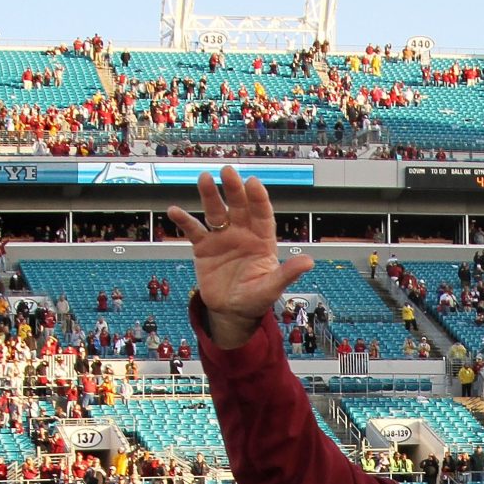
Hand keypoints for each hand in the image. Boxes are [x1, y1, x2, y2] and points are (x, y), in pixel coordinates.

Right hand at [163, 165, 315, 348]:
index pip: (262, 215)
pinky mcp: (204, 247)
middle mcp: (242, 233)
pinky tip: (175, 211)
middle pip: (238, 206)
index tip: (253, 184)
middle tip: (228, 172)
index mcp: (261, 240)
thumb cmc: (255, 299)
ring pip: (216, 212)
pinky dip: (184, 221)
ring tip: (204, 179)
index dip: (258, 199)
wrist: (231, 312)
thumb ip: (287, 274)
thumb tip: (309, 262)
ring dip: (210, 195)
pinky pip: (194, 230)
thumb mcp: (271, 288)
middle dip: (234, 189)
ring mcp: (222, 238)